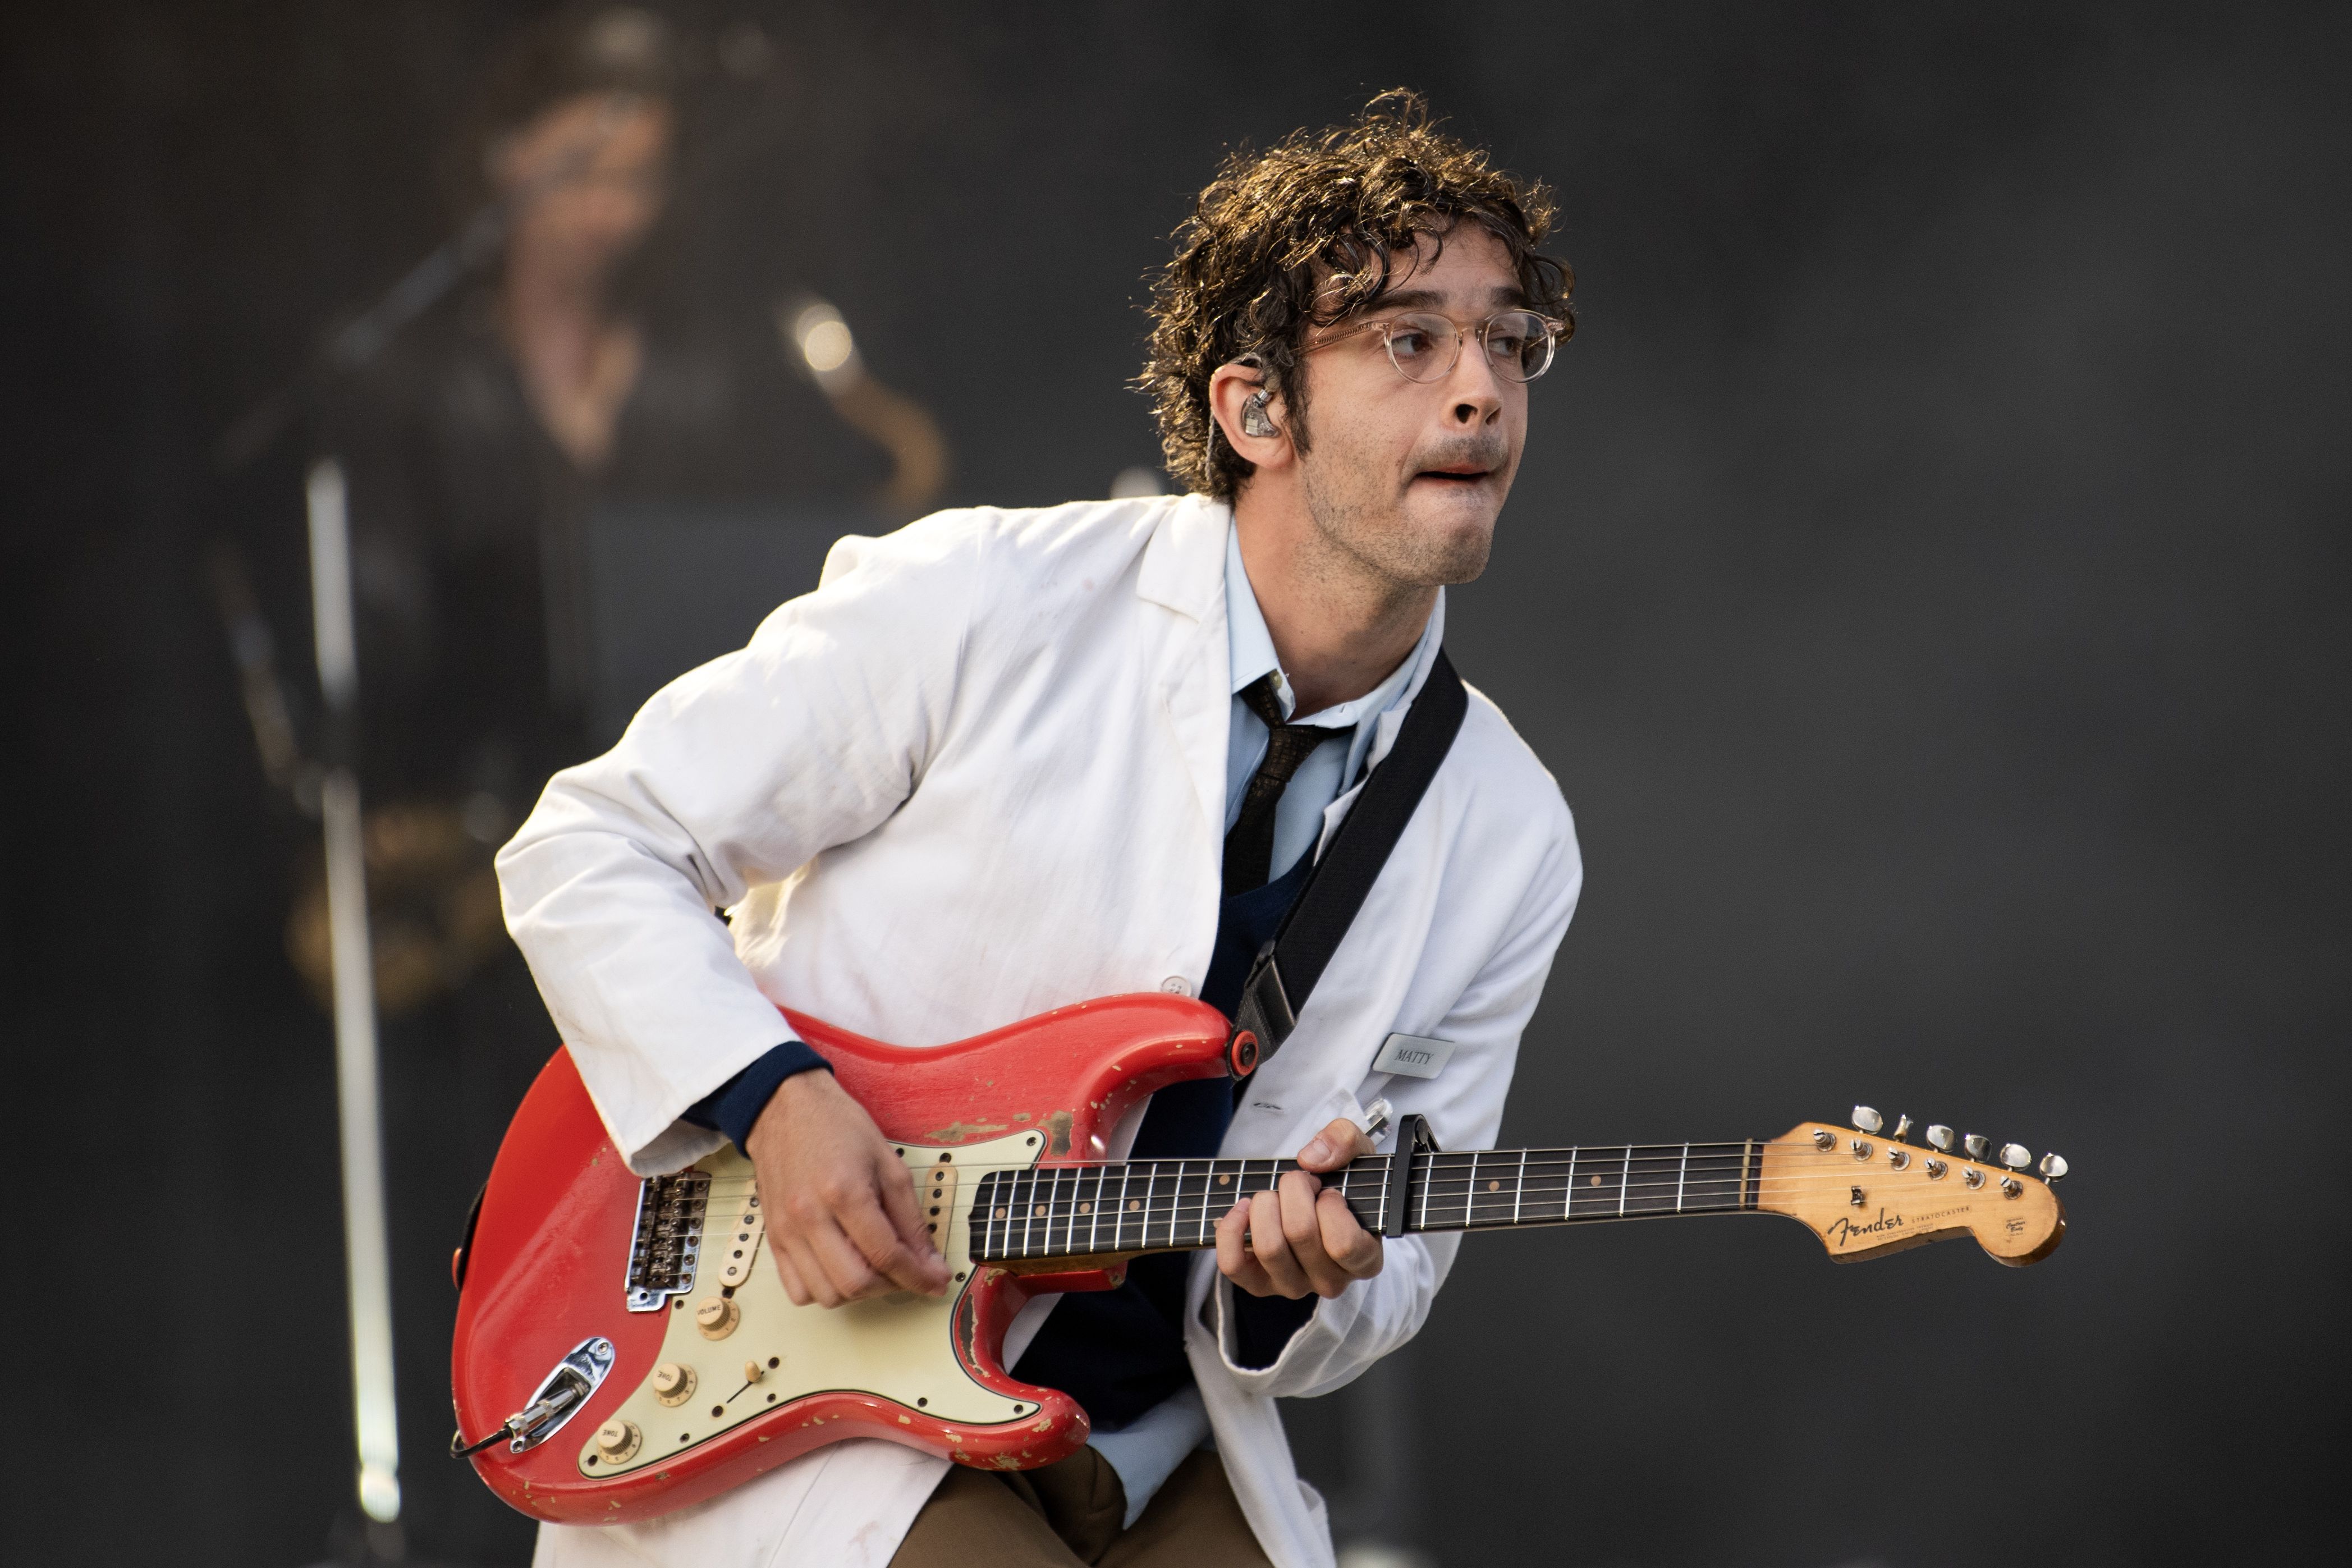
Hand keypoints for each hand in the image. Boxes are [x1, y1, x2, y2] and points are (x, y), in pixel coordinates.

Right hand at [743, 1069, 950, 1306]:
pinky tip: (841, 1267)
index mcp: (844, 1191)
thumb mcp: (888, 1161)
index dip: (919, 1276)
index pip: (887, 1254)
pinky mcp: (772, 1237)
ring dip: (859, 1292)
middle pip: (856, 1283)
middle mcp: (810, 1216)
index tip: (937, 1281)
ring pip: (826, 1294)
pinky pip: (797, 1290)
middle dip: (891, 1286)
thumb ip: (910, 1217)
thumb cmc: (837, 1126)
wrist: (783, 1107)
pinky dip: (824, 1291)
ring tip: (875, 1266)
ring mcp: (786, 1230)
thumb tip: (930, 1262)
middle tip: (907, 1271)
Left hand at [1215, 1116, 1383, 1299]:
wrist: (1316, 1199)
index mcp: (1364, 1260)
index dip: (1330, 1206)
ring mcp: (1294, 1286)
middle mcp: (1331, 1281)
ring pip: (1268, 1247)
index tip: (1328, 1190)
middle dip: (1293, 1190)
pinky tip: (1243, 1208)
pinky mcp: (1259, 1284)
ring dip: (1265, 1205)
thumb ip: (1345, 1141)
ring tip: (1274, 1194)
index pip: (1343, 1244)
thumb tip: (1310, 1160)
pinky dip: (1232, 1229)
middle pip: (1301, 1234)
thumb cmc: (1343, 1182)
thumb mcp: (1357, 1152)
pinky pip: (1233, 1264)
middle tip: (1299, 1181)